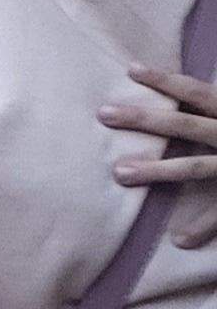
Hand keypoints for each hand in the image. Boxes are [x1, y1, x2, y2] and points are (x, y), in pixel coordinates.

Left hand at [102, 66, 216, 249]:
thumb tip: (199, 88)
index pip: (202, 92)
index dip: (169, 81)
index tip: (131, 69)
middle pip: (189, 126)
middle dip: (146, 119)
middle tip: (103, 113)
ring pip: (198, 168)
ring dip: (158, 170)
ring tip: (118, 172)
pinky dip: (205, 226)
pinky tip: (180, 239)